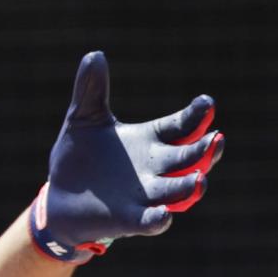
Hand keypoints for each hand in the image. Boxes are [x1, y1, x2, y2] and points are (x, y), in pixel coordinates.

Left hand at [30, 50, 220, 262]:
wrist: (59, 196)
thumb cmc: (79, 156)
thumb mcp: (83, 118)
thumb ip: (91, 90)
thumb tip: (94, 55)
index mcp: (150, 141)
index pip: (181, 127)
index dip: (197, 117)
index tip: (207, 103)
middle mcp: (155, 169)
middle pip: (190, 159)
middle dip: (205, 151)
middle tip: (217, 139)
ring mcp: (145, 196)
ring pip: (177, 191)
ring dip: (190, 186)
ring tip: (200, 179)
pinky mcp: (129, 219)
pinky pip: (151, 221)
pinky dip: (159, 218)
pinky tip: (164, 214)